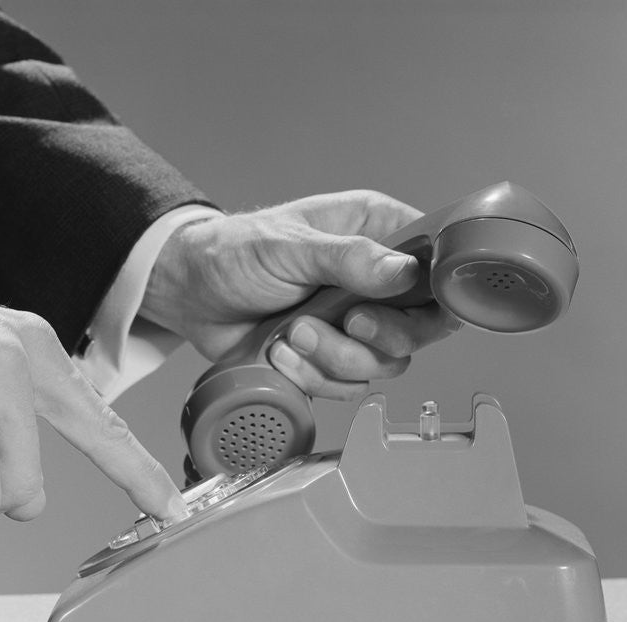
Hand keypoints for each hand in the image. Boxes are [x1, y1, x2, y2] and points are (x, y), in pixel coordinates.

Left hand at [141, 191, 460, 399]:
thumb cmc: (233, 252)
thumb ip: (348, 258)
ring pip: (382, 364)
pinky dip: (311, 378)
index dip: (432, 298)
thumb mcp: (288, 245)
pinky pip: (345, 385)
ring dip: (334, 359)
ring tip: (291, 334)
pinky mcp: (328, 357)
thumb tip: (403, 272)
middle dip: (376, 338)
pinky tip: (280, 353)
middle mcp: (374, 279)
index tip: (396, 308)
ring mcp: (352, 323)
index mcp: (376, 231)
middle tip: (344, 323)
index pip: (436, 268)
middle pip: (419, 328)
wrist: (189, 293)